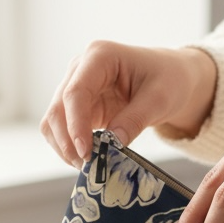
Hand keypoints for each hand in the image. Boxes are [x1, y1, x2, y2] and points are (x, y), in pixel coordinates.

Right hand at [40, 41, 215, 167]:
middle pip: (58, 107)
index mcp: (100, 56)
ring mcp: (76, 87)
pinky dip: (69, 146)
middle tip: (87, 166)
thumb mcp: (159, 99)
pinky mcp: (79, 106)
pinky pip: (62, 129)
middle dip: (68, 140)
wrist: (170, 78)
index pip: (76, 92)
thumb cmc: (168, 80)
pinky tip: (87, 158)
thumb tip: (111, 145)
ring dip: (64, 146)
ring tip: (87, 166)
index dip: (76, 125)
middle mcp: (80, 69)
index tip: (86, 152)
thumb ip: (134, 120)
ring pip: (54, 120)